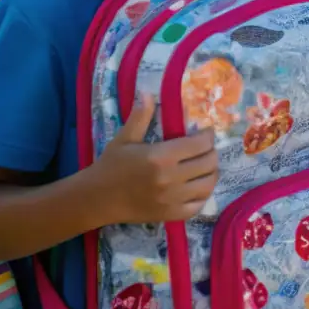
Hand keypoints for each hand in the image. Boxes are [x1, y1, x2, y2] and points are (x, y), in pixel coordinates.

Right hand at [93, 95, 218, 224]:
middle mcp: (170, 178)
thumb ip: (140, 116)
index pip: (200, 144)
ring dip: (211, 173)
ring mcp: (172, 199)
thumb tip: (147, 93)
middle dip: (212, 152)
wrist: (97, 199)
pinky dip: (203, 195)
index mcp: (161, 156)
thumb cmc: (111, 166)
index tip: (205, 132)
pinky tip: (198, 186)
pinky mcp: (170, 215)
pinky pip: (198, 206)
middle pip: (209, 163)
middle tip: (206, 148)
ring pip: (208, 184)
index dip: (208, 136)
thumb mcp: (124, 138)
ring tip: (206, 166)